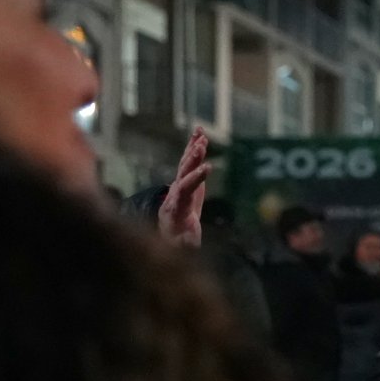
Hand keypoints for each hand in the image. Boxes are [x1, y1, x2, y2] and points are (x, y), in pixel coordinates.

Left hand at [157, 126, 209, 246]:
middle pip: (182, 173)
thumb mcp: (182, 246)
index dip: (195, 178)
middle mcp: (175, 193)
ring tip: (201, 134)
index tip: (208, 168)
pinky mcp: (185, 179)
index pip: (185, 189)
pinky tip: (200, 134)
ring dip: (193, 149)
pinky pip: (189, 162)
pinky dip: (194, 148)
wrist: (172, 233)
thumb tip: (188, 242)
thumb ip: (185, 243)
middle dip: (192, 159)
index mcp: (176, 207)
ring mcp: (178, 184)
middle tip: (201, 145)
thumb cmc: (179, 240)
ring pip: (185, 164)